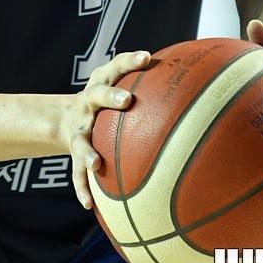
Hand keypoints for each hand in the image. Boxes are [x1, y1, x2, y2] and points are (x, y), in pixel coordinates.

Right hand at [59, 49, 150, 209]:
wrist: (64, 118)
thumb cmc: (107, 102)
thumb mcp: (119, 88)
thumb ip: (150, 86)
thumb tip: (199, 86)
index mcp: (102, 82)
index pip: (116, 66)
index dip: (130, 61)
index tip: (147, 57)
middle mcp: (88, 101)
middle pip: (96, 94)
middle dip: (111, 96)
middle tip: (127, 100)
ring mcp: (78, 126)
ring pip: (80, 138)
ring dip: (87, 150)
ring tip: (96, 164)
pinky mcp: (72, 150)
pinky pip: (75, 171)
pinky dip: (82, 187)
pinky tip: (89, 204)